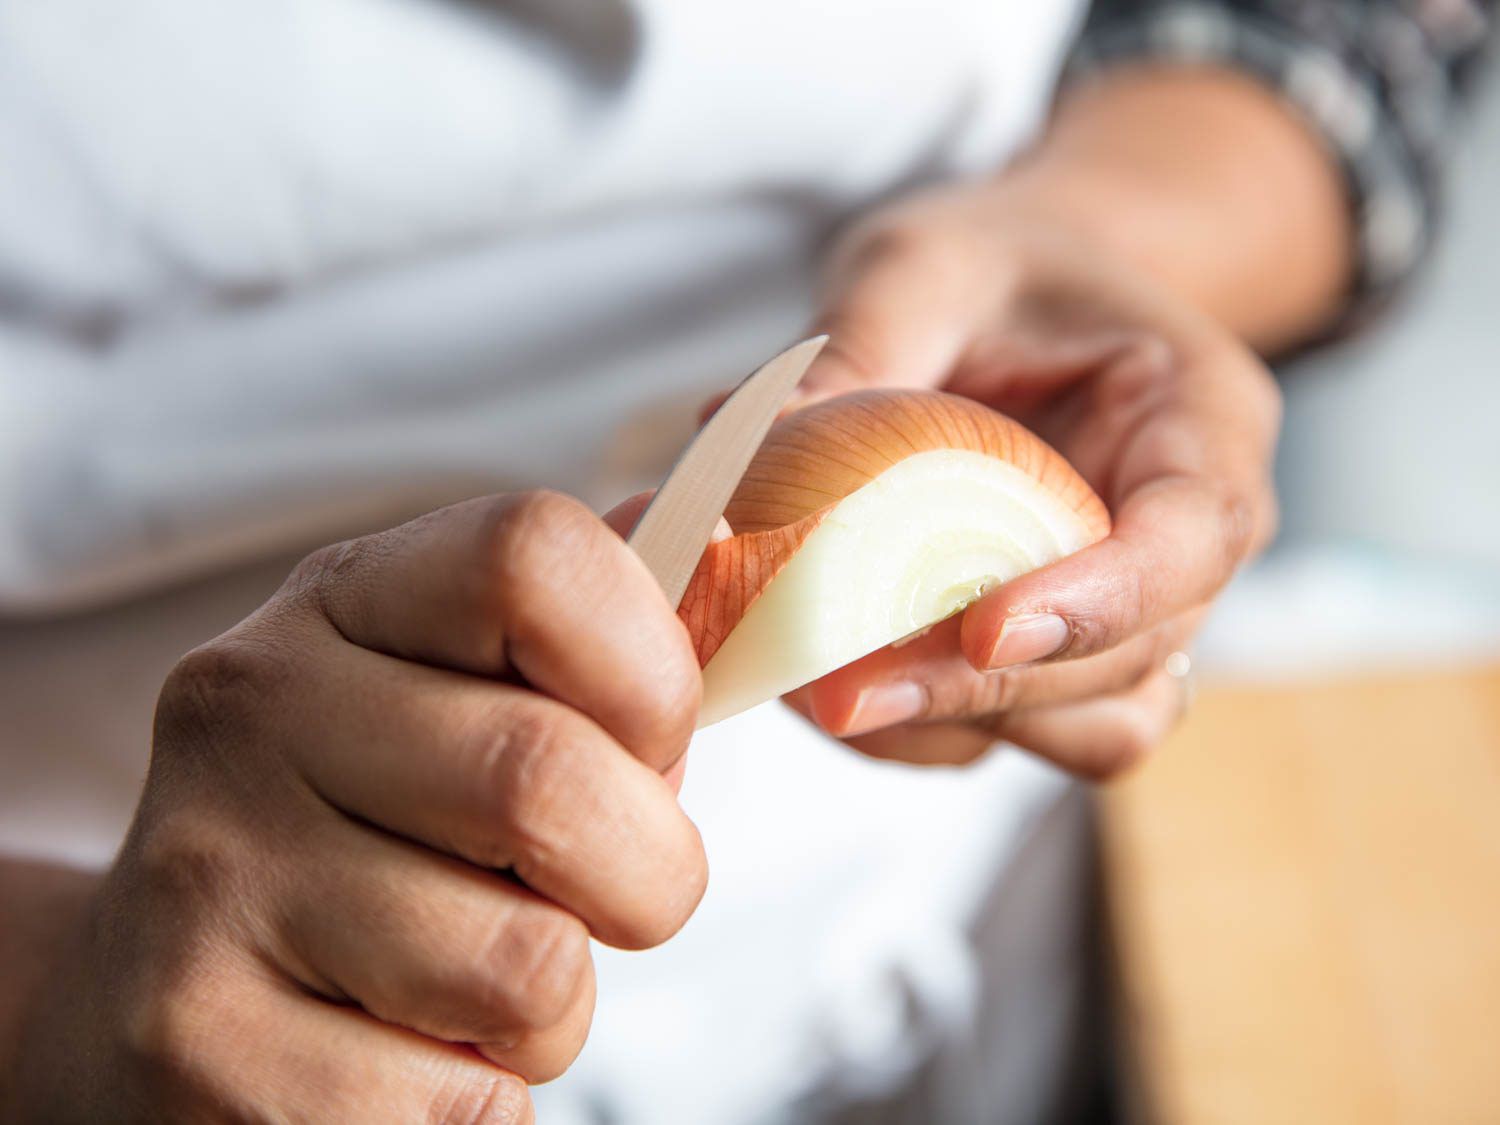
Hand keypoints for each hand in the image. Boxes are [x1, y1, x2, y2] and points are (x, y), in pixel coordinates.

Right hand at [3, 492, 706, 1121]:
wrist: (147, 1000)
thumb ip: (590, 642)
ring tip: (476, 983)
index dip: (648, 670)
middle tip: (606, 897)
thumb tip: (733, 559)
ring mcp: (209, 874)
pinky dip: (486, 1100)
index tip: (646, 748)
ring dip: (556, 1009)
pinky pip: (465, 1103)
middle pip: (546, 778)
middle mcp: (253, 707)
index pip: (535, 555)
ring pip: (526, 967)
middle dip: (646, 875)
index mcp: (344, 599)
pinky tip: (403, 1055)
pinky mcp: (194, 1044)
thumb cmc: (367, 838)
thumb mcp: (451, 696)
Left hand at [784, 181, 1280, 775]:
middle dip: (984, 692)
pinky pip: (1015, 731)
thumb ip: (859, 349)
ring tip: (816, 692)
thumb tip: (745, 449)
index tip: (986, 631)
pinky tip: (818, 682)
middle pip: (1130, 663)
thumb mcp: (923, 264)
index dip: (1102, 600)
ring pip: (1087, 728)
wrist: (1019, 301)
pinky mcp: (1057, 658)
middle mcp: (1189, 542)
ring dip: (954, 726)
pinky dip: (920, 728)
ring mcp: (1131, 613)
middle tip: (836, 692)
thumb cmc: (991, 265)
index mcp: (1202, 419)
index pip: (1194, 536)